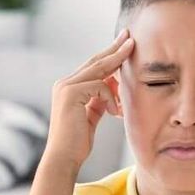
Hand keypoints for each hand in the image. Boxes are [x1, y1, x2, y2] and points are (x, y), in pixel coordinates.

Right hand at [44, 29, 133, 171]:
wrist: (63, 158)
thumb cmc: (77, 141)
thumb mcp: (91, 115)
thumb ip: (99, 99)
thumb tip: (113, 87)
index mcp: (68, 88)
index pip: (92, 67)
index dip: (109, 55)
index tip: (124, 45)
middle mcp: (64, 83)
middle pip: (95, 61)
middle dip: (115, 48)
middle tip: (129, 37)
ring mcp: (66, 87)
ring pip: (99, 68)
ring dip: (118, 67)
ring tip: (131, 57)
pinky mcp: (70, 93)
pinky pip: (100, 85)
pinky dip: (110, 98)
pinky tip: (113, 112)